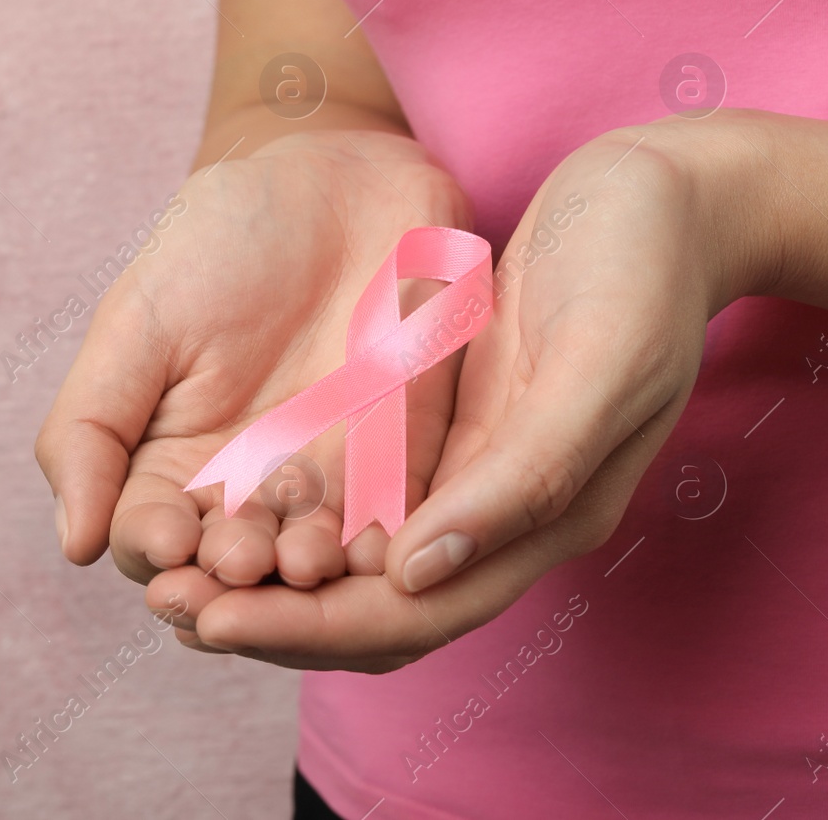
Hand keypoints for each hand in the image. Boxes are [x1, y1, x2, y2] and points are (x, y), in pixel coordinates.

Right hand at [35, 130, 471, 641]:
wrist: (338, 176)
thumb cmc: (222, 238)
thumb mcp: (137, 319)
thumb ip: (92, 429)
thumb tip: (74, 544)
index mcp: (168, 461)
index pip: (150, 539)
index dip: (154, 553)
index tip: (166, 543)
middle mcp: (244, 489)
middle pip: (229, 572)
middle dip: (231, 582)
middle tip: (236, 561)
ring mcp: (326, 482)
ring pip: (309, 566)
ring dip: (304, 575)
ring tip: (300, 559)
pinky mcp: (403, 463)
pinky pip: (395, 528)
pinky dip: (388, 551)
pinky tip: (380, 552)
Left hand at [159, 118, 769, 669]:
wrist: (660, 198)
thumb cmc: (641, 271)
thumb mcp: (600, 365)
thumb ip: (521, 477)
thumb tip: (412, 574)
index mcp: (540, 521)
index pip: (404, 616)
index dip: (305, 630)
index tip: (213, 621)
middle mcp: (493, 514)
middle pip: (362, 606)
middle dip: (265, 614)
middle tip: (167, 604)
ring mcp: (463, 472)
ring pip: (346, 559)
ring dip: (264, 574)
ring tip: (169, 567)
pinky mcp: (436, 424)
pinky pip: (350, 492)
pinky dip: (286, 511)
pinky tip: (219, 498)